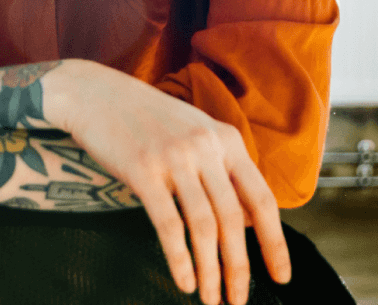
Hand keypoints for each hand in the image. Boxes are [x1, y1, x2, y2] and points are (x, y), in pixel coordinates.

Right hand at [56, 60, 291, 304]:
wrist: (97, 94)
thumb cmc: (147, 117)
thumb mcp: (196, 132)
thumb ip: (223, 169)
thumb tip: (247, 220)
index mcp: (225, 139)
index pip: (262, 199)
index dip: (275, 243)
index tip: (281, 277)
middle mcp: (205, 147)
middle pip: (233, 220)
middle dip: (239, 269)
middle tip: (238, 301)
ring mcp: (174, 158)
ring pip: (204, 226)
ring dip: (211, 271)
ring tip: (211, 300)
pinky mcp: (143, 170)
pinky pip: (168, 224)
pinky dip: (180, 259)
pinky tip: (184, 281)